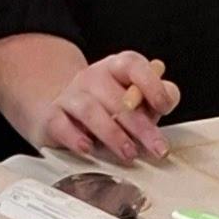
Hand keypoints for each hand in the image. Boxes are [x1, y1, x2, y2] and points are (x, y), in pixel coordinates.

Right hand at [37, 53, 181, 165]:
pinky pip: (61, 124)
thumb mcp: (134, 99)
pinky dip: (74, 137)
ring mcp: (70, 95)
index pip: (134, 65)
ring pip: (90, 110)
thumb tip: (167, 99)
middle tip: (157, 147)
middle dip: (140, 125)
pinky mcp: (52, 116)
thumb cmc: (107, 107)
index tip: (164, 106)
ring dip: (112, 134)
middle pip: (117, 98)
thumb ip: (154, 98)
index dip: (151, 84)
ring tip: (128, 153)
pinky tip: (87, 148)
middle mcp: (93, 77)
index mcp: (117, 68)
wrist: (61, 109)